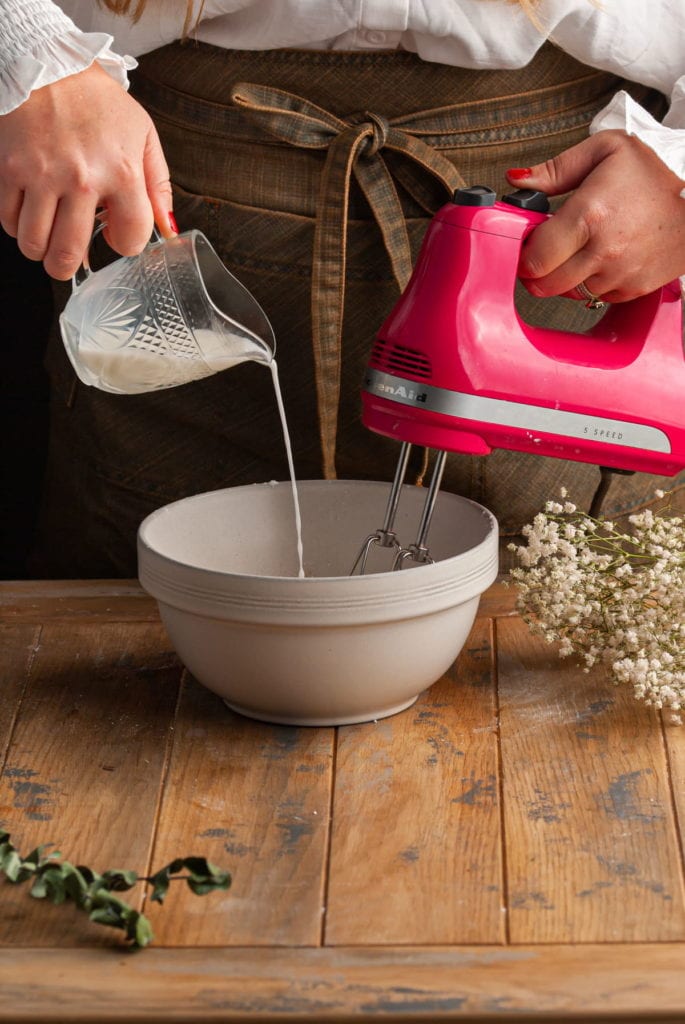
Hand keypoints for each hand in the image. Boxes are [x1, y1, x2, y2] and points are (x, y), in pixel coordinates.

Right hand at [0, 62, 174, 279]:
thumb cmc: (99, 102)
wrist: (50, 65)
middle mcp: (81, 178)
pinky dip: (17, 227)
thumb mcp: (143, 136)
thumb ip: (159, 187)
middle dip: (68, 268)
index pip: (130, 238)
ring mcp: (42, 175)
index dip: (126, 245)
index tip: (118, 237)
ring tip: (48, 238)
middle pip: (69, 253)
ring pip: (34, 244)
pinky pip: (8, 221)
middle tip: (69, 262)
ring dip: (40, 250)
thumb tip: (169, 231)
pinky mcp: (10, 168)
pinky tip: (30, 214)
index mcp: (121, 171)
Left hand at [506, 130, 684, 302]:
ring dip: (564, 276)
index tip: (529, 240)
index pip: (535, 257)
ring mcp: (618, 274)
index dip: (524, 251)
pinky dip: (590, 282)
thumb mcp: (606, 151)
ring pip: (568, 292)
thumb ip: (556, 168)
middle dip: (537, 270)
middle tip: (545, 250)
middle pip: (545, 284)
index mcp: (589, 215)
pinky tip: (600, 258)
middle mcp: (603, 250)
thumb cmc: (653, 178)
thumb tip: (517, 179)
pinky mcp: (631, 289)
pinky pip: (594, 297)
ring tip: (579, 248)